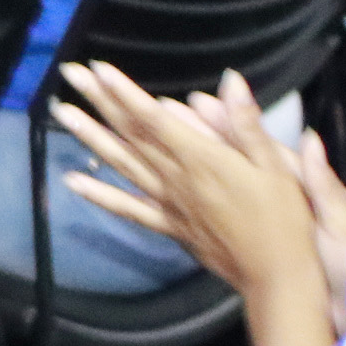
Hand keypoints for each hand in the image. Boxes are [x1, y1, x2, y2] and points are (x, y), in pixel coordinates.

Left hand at [50, 64, 342, 323]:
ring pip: (122, 164)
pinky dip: (99, 195)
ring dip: (90, 136)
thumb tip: (231, 80)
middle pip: (131, 133)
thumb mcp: (275, 166)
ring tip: (62, 112)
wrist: (275, 276)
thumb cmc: (283, 219)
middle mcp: (177, 179)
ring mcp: (169, 203)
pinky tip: (72, 181)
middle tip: (71, 73)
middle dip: (100, 101)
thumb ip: (246, 123)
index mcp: (202, 159)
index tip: (98, 68)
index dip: (125, 92)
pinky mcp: (169, 226)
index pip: (154, 118)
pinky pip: (128, 208)